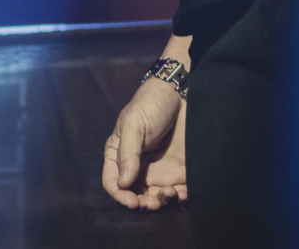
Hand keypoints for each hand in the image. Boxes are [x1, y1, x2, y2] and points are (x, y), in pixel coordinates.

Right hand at [102, 80, 186, 209]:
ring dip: (163, 204)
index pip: (113, 184)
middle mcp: (137, 169)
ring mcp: (159, 172)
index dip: (121, 197)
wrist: (181, 93)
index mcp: (119, 157)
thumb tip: (123, 184)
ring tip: (172, 194)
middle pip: (136, 198)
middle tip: (154, 202)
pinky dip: (181, 201)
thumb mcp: (134, 124)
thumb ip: (127, 153)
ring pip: (157, 200)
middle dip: (144, 206)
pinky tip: (185, 195)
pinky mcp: (179, 172)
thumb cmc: (151, 103)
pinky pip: (178, 194)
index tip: (133, 202)